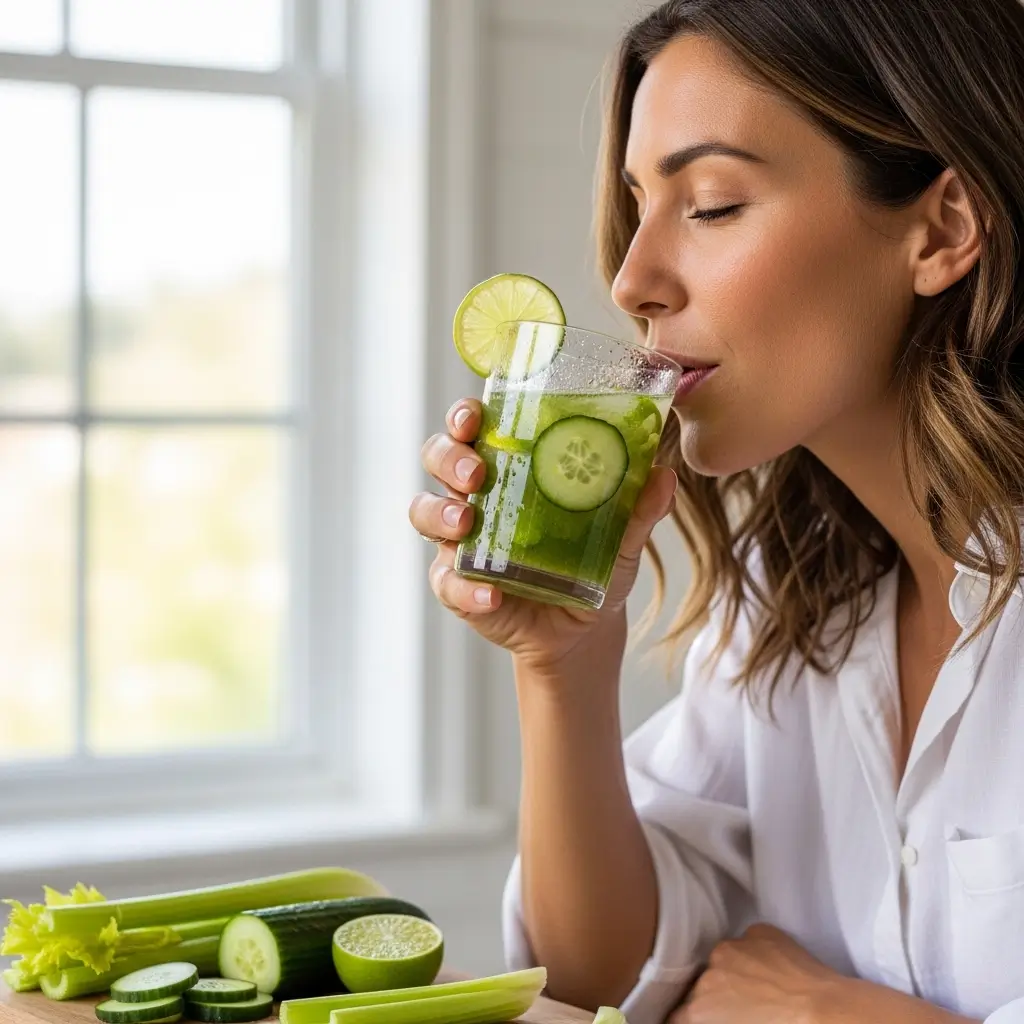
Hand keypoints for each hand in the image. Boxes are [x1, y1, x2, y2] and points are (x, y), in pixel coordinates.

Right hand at [408, 398, 677, 677]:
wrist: (585, 626)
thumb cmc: (594, 560)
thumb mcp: (622, 536)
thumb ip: (638, 508)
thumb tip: (663, 476)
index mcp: (509, 465)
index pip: (473, 426)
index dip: (464, 416)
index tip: (475, 417)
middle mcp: (475, 495)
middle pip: (438, 458)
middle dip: (449, 458)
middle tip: (475, 474)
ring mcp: (460, 540)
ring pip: (424, 512)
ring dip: (439, 515)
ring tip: (465, 525)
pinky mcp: (457, 585)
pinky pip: (447, 582)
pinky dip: (465, 587)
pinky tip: (490, 595)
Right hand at [670, 924, 838, 1023]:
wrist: (826, 1016)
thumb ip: (717, 1022)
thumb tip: (725, 1016)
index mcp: (699, 1010)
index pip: (677, 1017)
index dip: (689, 1020)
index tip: (704, 1020)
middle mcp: (709, 973)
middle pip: (701, 987)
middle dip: (715, 999)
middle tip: (740, 1012)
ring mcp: (734, 947)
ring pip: (724, 961)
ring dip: (734, 974)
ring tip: (762, 990)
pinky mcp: (759, 932)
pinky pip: (751, 944)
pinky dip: (758, 956)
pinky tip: (777, 973)